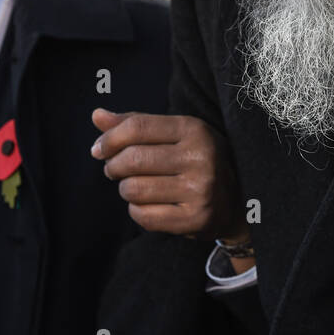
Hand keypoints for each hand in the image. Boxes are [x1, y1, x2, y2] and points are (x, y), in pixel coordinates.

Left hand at [91, 109, 246, 241]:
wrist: (237, 200)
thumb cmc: (196, 160)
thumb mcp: (175, 134)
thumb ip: (136, 124)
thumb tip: (97, 115)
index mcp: (194, 129)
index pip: (138, 127)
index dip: (109, 139)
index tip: (98, 149)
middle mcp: (200, 158)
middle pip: (132, 159)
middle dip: (114, 166)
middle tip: (115, 170)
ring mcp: (200, 190)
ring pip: (133, 189)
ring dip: (125, 189)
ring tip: (136, 186)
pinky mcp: (195, 219)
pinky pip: (143, 216)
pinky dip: (136, 211)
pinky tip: (148, 205)